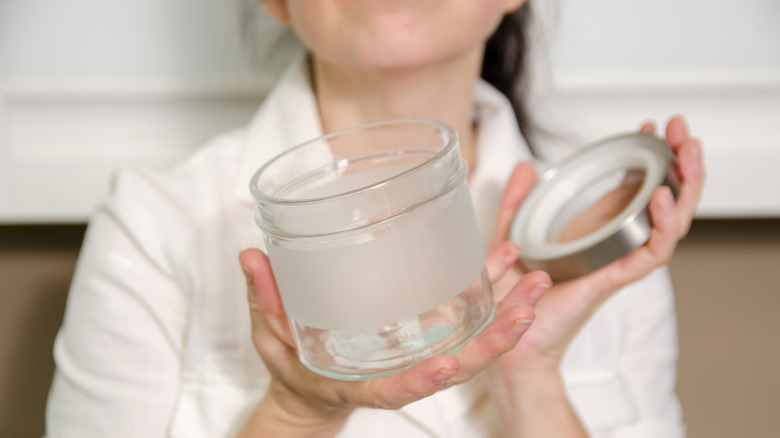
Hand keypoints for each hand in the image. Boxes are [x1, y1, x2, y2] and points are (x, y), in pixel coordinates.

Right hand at [237, 243, 550, 436]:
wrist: (311, 387)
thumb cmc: (292, 367)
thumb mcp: (270, 338)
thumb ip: (267, 301)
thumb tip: (251, 258)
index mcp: (361, 383)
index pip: (395, 389)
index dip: (422, 380)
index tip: (448, 367)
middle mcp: (398, 372)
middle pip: (453, 367)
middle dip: (492, 344)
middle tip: (525, 313)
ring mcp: (414, 355)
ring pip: (467, 345)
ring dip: (502, 319)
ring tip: (532, 283)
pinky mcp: (421, 336)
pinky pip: (459, 320)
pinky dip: (485, 295)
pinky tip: (503, 263)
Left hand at [490, 115, 704, 375]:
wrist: (504, 339)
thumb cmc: (510, 297)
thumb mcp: (510, 237)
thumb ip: (517, 203)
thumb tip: (524, 167)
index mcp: (593, 234)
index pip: (634, 190)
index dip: (647, 158)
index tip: (649, 127)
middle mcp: (612, 246)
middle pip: (661, 200)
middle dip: (676, 163)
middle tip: (678, 129)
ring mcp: (617, 263)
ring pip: (669, 224)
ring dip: (683, 186)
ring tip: (685, 152)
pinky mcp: (612, 281)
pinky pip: (650, 255)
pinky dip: (662, 227)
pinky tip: (661, 197)